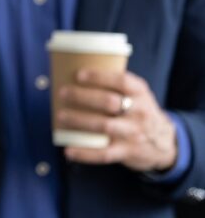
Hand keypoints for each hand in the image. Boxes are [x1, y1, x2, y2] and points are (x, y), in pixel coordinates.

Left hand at [59, 69, 177, 171]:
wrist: (165, 142)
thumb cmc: (137, 110)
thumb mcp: (136, 93)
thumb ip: (114, 84)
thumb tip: (70, 69)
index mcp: (140, 92)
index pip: (122, 81)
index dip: (99, 77)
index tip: (78, 75)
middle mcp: (140, 112)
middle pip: (110, 102)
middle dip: (83, 97)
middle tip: (62, 93)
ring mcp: (134, 133)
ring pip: (104, 126)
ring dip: (79, 120)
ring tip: (60, 115)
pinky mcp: (127, 151)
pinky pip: (104, 154)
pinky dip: (84, 153)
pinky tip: (68, 151)